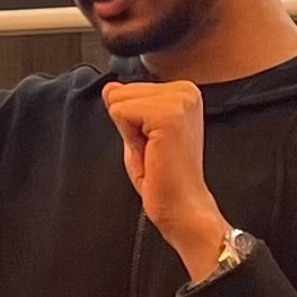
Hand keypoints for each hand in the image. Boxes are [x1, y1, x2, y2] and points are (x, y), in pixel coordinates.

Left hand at [102, 78, 228, 280]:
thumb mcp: (138, 133)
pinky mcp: (169, 114)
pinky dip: (129, 139)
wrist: (182, 208)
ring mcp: (180, 100)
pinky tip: (153, 153)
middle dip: (128, 126)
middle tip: (153, 151)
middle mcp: (186, 90)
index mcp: (183, 92)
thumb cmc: (165, 178)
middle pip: (121, 92)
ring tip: (153, 152)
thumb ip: (126, 107)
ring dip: (129, 133)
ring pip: (118, 101)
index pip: (128, 89)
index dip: (132, 123)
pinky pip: (121, 113)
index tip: (154, 144)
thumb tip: (109, 88)